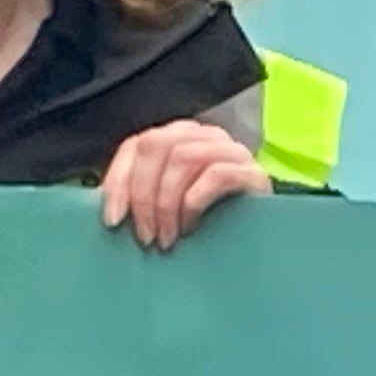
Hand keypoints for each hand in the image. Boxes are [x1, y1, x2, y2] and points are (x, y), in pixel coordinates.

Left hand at [99, 120, 270, 251]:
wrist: (265, 240)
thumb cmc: (212, 224)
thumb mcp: (170, 205)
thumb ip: (144, 194)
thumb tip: (110, 209)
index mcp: (179, 137)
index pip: (137, 145)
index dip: (119, 181)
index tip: (113, 221)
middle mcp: (204, 134)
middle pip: (156, 146)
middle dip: (142, 195)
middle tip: (145, 236)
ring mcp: (231, 150)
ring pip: (183, 158)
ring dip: (167, 203)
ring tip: (168, 238)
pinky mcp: (252, 171)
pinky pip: (215, 174)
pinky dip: (194, 202)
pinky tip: (191, 227)